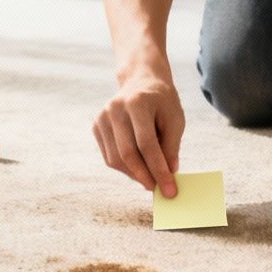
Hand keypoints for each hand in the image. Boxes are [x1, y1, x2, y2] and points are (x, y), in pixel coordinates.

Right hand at [94, 75, 184, 196]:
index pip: (147, 144)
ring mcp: (102, 117)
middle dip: (145, 177)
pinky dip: (125, 168)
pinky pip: (109, 157)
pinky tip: (139, 167)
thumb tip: (168, 174)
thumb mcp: (175, 119)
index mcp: (137, 102)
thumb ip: (171, 146)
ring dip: (135, 175)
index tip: (170, 189)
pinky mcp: (96, 125)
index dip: (159, 170)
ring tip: (151, 178)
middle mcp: (115, 108)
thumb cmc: (162, 102)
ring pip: (116, 159)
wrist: (141, 81)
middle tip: (159, 190)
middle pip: (128, 153)